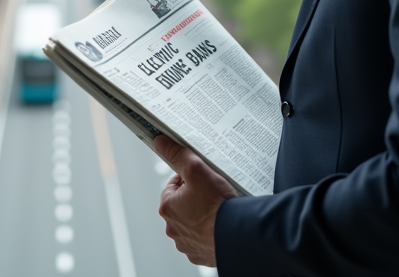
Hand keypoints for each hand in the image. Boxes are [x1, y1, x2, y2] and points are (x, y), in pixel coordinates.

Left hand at [155, 135, 238, 266]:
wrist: (237, 234)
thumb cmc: (217, 204)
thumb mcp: (196, 170)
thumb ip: (178, 155)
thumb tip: (160, 143)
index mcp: (167, 207)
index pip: (174, 185)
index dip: (190, 179)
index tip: (204, 180)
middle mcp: (173, 228)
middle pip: (183, 204)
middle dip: (196, 198)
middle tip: (213, 195)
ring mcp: (186, 244)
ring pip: (193, 223)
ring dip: (202, 217)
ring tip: (219, 211)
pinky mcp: (200, 255)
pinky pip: (203, 240)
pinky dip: (210, 233)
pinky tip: (220, 226)